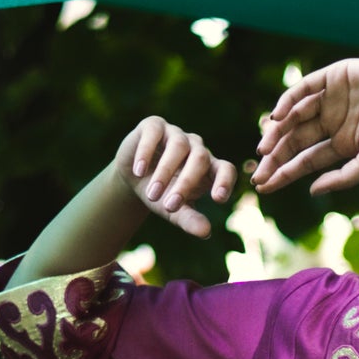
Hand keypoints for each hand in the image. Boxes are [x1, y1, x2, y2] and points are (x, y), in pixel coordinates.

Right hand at [113, 117, 238, 237]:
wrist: (133, 178)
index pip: (226, 169)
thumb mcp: (174, 210)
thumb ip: (190, 219)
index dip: (225, 181)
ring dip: (165, 172)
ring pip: (178, 147)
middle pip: (200, 159)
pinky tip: (139, 171)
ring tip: (152, 194)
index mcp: (209, 168)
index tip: (218, 199)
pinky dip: (147, 152)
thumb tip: (206, 233)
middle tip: (169, 206)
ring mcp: (176, 134)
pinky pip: (155, 133)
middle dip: (185, 184)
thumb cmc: (161, 195)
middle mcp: (196, 148)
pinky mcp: (154, 126)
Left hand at [252, 56, 358, 196]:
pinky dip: (288, 101)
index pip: (304, 161)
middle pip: (294, 141)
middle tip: (258, 173)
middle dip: (275, 157)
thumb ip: (342, 178)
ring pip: (294, 116)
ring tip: (265, 149)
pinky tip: (277, 118)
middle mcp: (331, 122)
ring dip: (277, 132)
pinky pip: (303, 89)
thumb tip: (311, 190)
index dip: (283, 174)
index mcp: (340, 144)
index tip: (264, 187)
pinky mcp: (332, 77)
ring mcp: (330, 99)